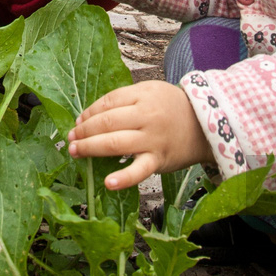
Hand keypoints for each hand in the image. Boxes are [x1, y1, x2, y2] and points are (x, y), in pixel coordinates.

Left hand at [68, 80, 210, 190]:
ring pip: (115, 143)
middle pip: (107, 122)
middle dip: (84, 131)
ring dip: (90, 148)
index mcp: (142, 95)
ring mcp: (152, 139)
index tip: (78, 121)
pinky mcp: (159, 159)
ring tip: (76, 151)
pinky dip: (123, 178)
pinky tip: (108, 183)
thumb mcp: (150, 92)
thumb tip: (90, 116)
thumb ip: (124, 100)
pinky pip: (139, 170)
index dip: (88, 112)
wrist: (205, 125)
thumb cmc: (172, 109)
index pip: (107, 102)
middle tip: (71, 137)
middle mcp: (146, 115)